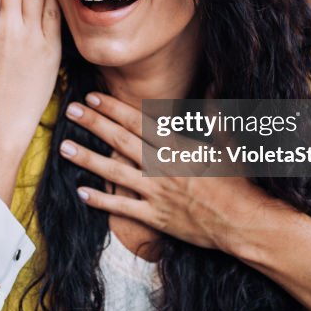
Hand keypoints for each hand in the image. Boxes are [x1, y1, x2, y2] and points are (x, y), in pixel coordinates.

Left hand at [59, 92, 282, 253]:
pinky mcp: (155, 217)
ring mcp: (157, 193)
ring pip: (115, 172)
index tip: (93, 98)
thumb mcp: (230, 144)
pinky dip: (101, 200)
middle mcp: (163, 167)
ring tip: (65, 147)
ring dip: (88, 158)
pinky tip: (81, 192)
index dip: (113, 108)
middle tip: (70, 111)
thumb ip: (216, 115)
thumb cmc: (241, 183)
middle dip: (93, 124)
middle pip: (121, 140)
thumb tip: (214, 86)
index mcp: (178, 146)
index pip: (138, 121)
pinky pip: (122, 208)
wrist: (245, 223)